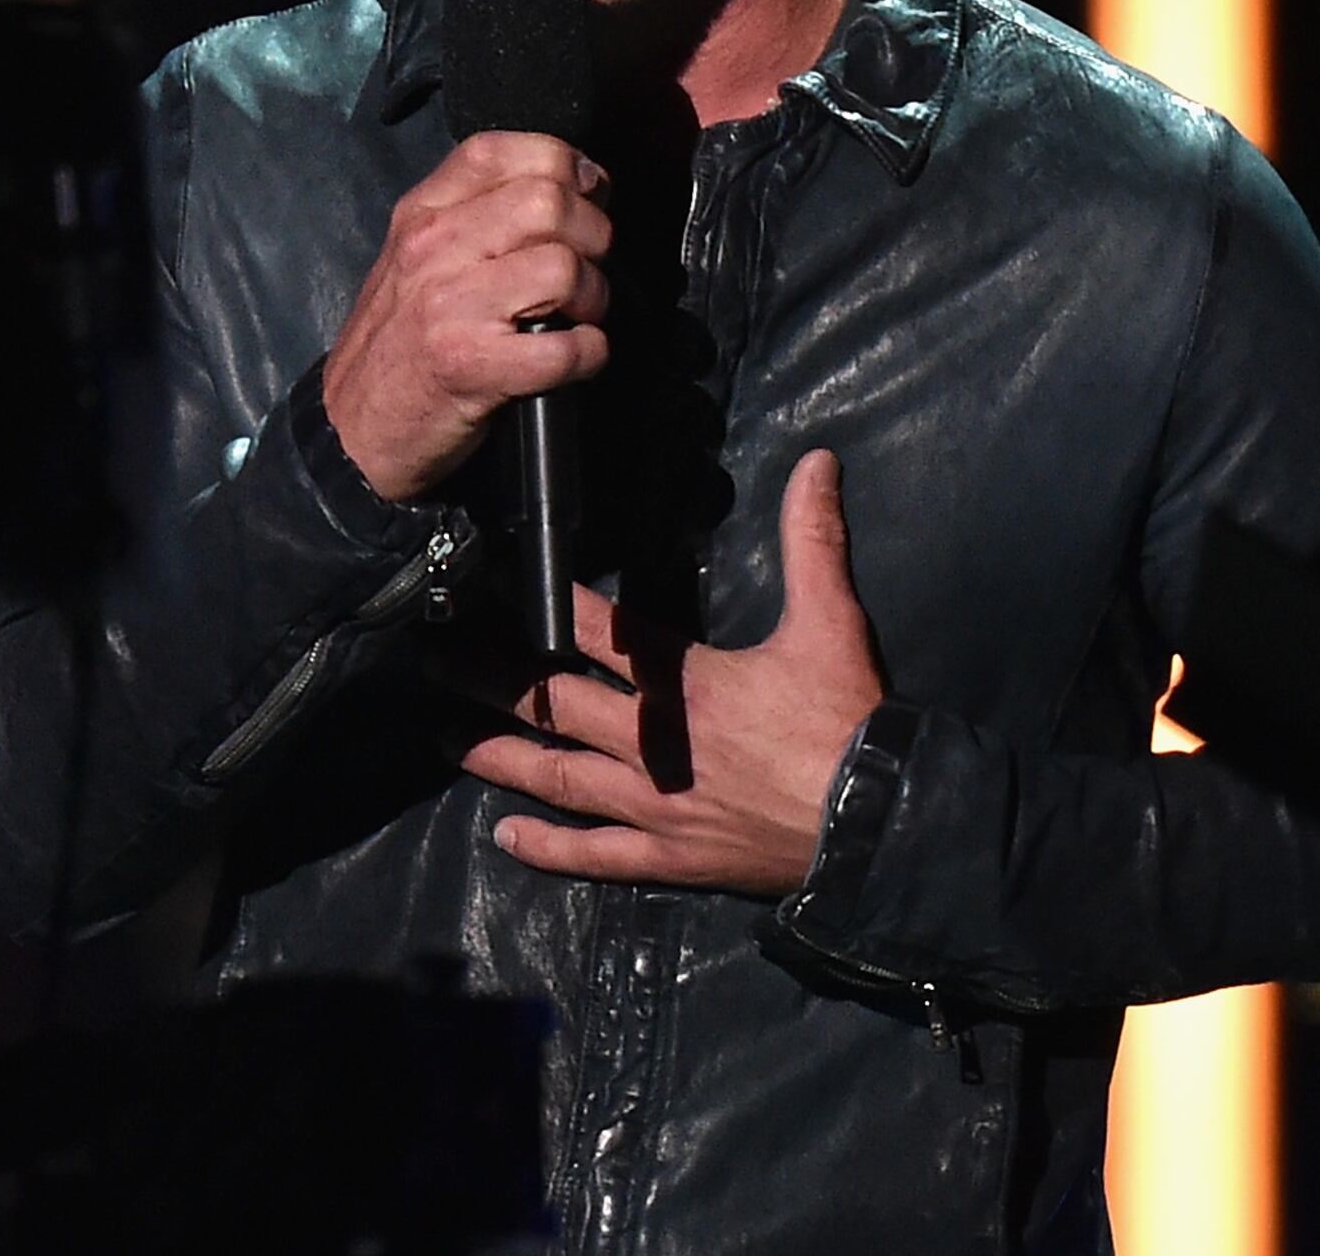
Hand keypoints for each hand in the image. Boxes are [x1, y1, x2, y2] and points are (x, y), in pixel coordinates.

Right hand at [322, 131, 612, 502]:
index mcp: (421, 214)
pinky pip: (569, 346)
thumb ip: (473, 215)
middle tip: (585, 269)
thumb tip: (569, 187)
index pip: (504, 152)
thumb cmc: (396, 343)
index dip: (565, 166)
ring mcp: (451, 306)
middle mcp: (433, 248)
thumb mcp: (413, 257)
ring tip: (575, 318)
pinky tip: (572, 359)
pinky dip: (588, 354)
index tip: (584, 196)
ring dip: (594, 299)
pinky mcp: (474, 366)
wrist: (351, 428)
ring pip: (566, 268)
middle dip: (593, 237)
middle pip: (551, 202)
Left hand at [455, 450, 885, 897]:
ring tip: (446, 736)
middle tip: (434, 659)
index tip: (491, 584)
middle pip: (552, 704)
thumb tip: (817, 461)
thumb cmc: (852, 722)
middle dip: (490, 679)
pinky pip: (596, 856)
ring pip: (557, 778)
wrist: (884, 827)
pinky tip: (506, 836)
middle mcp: (652, 744)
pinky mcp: (671, 857)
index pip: (595, 632)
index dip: (542, 606)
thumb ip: (815, 539)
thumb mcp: (834, 623)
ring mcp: (655, 807)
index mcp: (684, 683)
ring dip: (497, 756)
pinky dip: (548, 848)